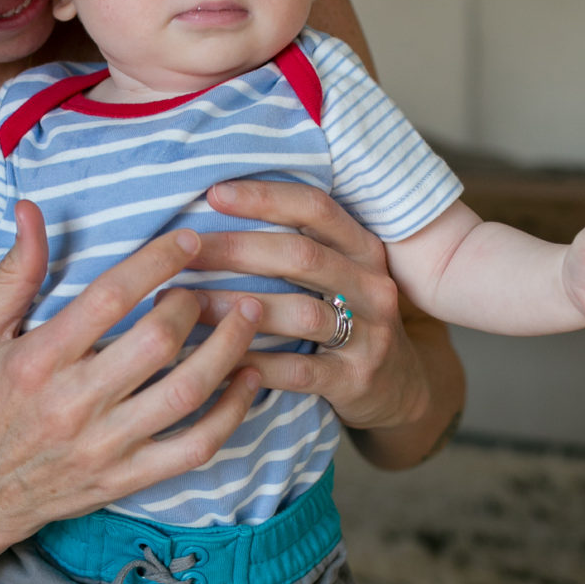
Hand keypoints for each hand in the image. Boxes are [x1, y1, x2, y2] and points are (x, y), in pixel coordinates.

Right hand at [0, 201, 264, 553]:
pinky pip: (196, 447)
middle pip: (157, 342)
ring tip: (248, 315)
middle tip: (208, 287)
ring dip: (229, 349)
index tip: (188, 240)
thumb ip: (13, 273)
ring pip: (186, 392)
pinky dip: (233, 413)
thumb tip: (31, 209)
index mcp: (39, 358)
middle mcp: (73, 402)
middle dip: (194, 304)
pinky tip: (249, 378)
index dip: (156, 261)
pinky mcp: (128, 478)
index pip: (109, 297)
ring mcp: (105, 445)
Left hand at [191, 178, 436, 431]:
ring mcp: (369, 334)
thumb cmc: (350, 319)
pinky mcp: (356, 380)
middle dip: (236, 249)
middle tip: (182, 252)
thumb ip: (298, 246)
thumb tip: (215, 209)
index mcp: (363, 248)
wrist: (402, 389)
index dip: (265, 197)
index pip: (315, 208)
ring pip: (300, 313)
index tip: (213, 193)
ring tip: (187, 305)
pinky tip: (215, 359)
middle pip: (301, 256)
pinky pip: (298, 370)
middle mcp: (371, 285)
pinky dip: (254, 363)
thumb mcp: (341, 275)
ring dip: (236, 308)